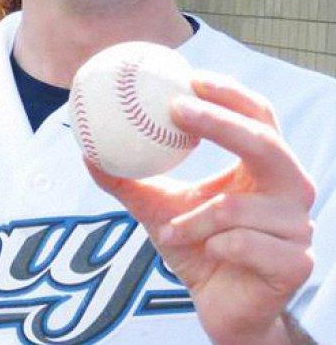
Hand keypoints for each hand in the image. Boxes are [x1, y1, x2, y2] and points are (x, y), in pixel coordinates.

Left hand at [87, 76, 315, 343]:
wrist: (222, 307)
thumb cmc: (196, 246)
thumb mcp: (156, 206)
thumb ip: (126, 180)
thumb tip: (86, 150)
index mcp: (264, 168)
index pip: (258, 117)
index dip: (230, 94)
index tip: (190, 78)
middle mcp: (290, 190)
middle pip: (265, 143)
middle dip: (222, 122)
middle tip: (178, 110)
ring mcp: (298, 227)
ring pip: (238, 205)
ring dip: (196, 216)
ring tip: (171, 228)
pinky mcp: (296, 263)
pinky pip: (244, 242)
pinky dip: (212, 243)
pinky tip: (204, 251)